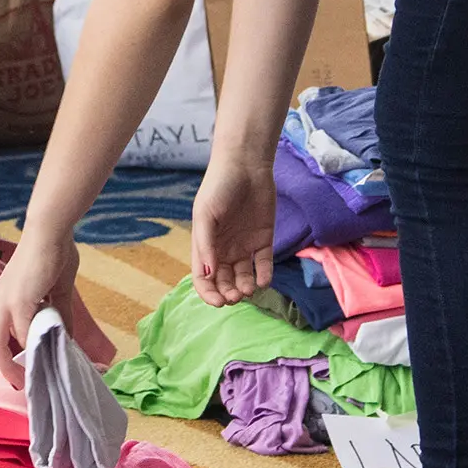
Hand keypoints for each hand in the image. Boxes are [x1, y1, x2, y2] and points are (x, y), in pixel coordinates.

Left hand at [0, 228, 79, 390]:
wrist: (52, 230)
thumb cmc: (55, 253)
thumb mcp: (58, 290)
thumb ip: (60, 315)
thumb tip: (67, 337)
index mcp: (5, 297)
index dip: (6, 354)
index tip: (20, 371)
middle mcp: (0, 301)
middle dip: (4, 366)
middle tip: (21, 383)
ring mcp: (6, 300)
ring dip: (14, 360)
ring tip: (30, 375)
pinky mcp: (19, 299)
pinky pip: (20, 330)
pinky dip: (29, 343)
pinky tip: (43, 350)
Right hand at [189, 152, 276, 307]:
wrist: (246, 165)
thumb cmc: (219, 187)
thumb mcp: (205, 215)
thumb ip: (205, 245)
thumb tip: (209, 274)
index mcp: (206, 245)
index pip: (204, 278)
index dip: (209, 293)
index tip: (218, 302)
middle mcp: (224, 249)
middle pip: (224, 281)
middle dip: (228, 294)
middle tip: (236, 296)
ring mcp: (244, 245)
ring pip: (244, 277)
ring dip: (245, 288)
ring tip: (249, 289)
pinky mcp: (264, 239)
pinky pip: (264, 264)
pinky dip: (264, 276)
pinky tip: (263, 280)